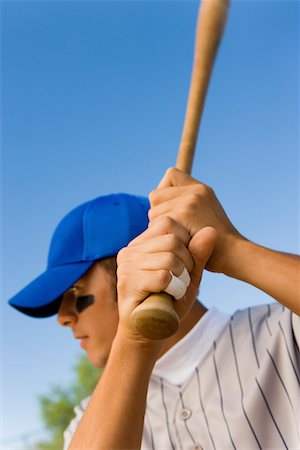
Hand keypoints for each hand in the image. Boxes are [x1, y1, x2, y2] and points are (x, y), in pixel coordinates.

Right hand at [116, 216, 215, 341]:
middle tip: (182, 280)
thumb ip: (198, 253)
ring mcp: (126, 265)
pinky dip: (174, 288)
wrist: (150, 331)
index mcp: (141, 243)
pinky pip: (163, 276)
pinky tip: (168, 296)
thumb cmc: (169, 300)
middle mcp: (130, 250)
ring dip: (180, 278)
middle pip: (171, 240)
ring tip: (174, 289)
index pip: (167, 224)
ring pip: (169, 258)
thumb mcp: (189, 274)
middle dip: (186, 262)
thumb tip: (211, 230)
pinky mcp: (128, 282)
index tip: (185, 265)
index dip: (185, 242)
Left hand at [149, 167, 244, 273]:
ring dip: (158, 227)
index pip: (171, 174)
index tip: (171, 207)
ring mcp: (190, 201)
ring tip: (176, 238)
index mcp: (200, 189)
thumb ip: (187, 204)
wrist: (233, 254)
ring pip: (153, 212)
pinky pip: (157, 223)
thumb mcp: (206, 215)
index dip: (164, 190)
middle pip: (156, 195)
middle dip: (158, 213)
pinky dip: (162, 236)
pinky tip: (175, 243)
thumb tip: (160, 202)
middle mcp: (195, 191)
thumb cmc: (215, 243)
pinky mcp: (184, 214)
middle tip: (173, 229)